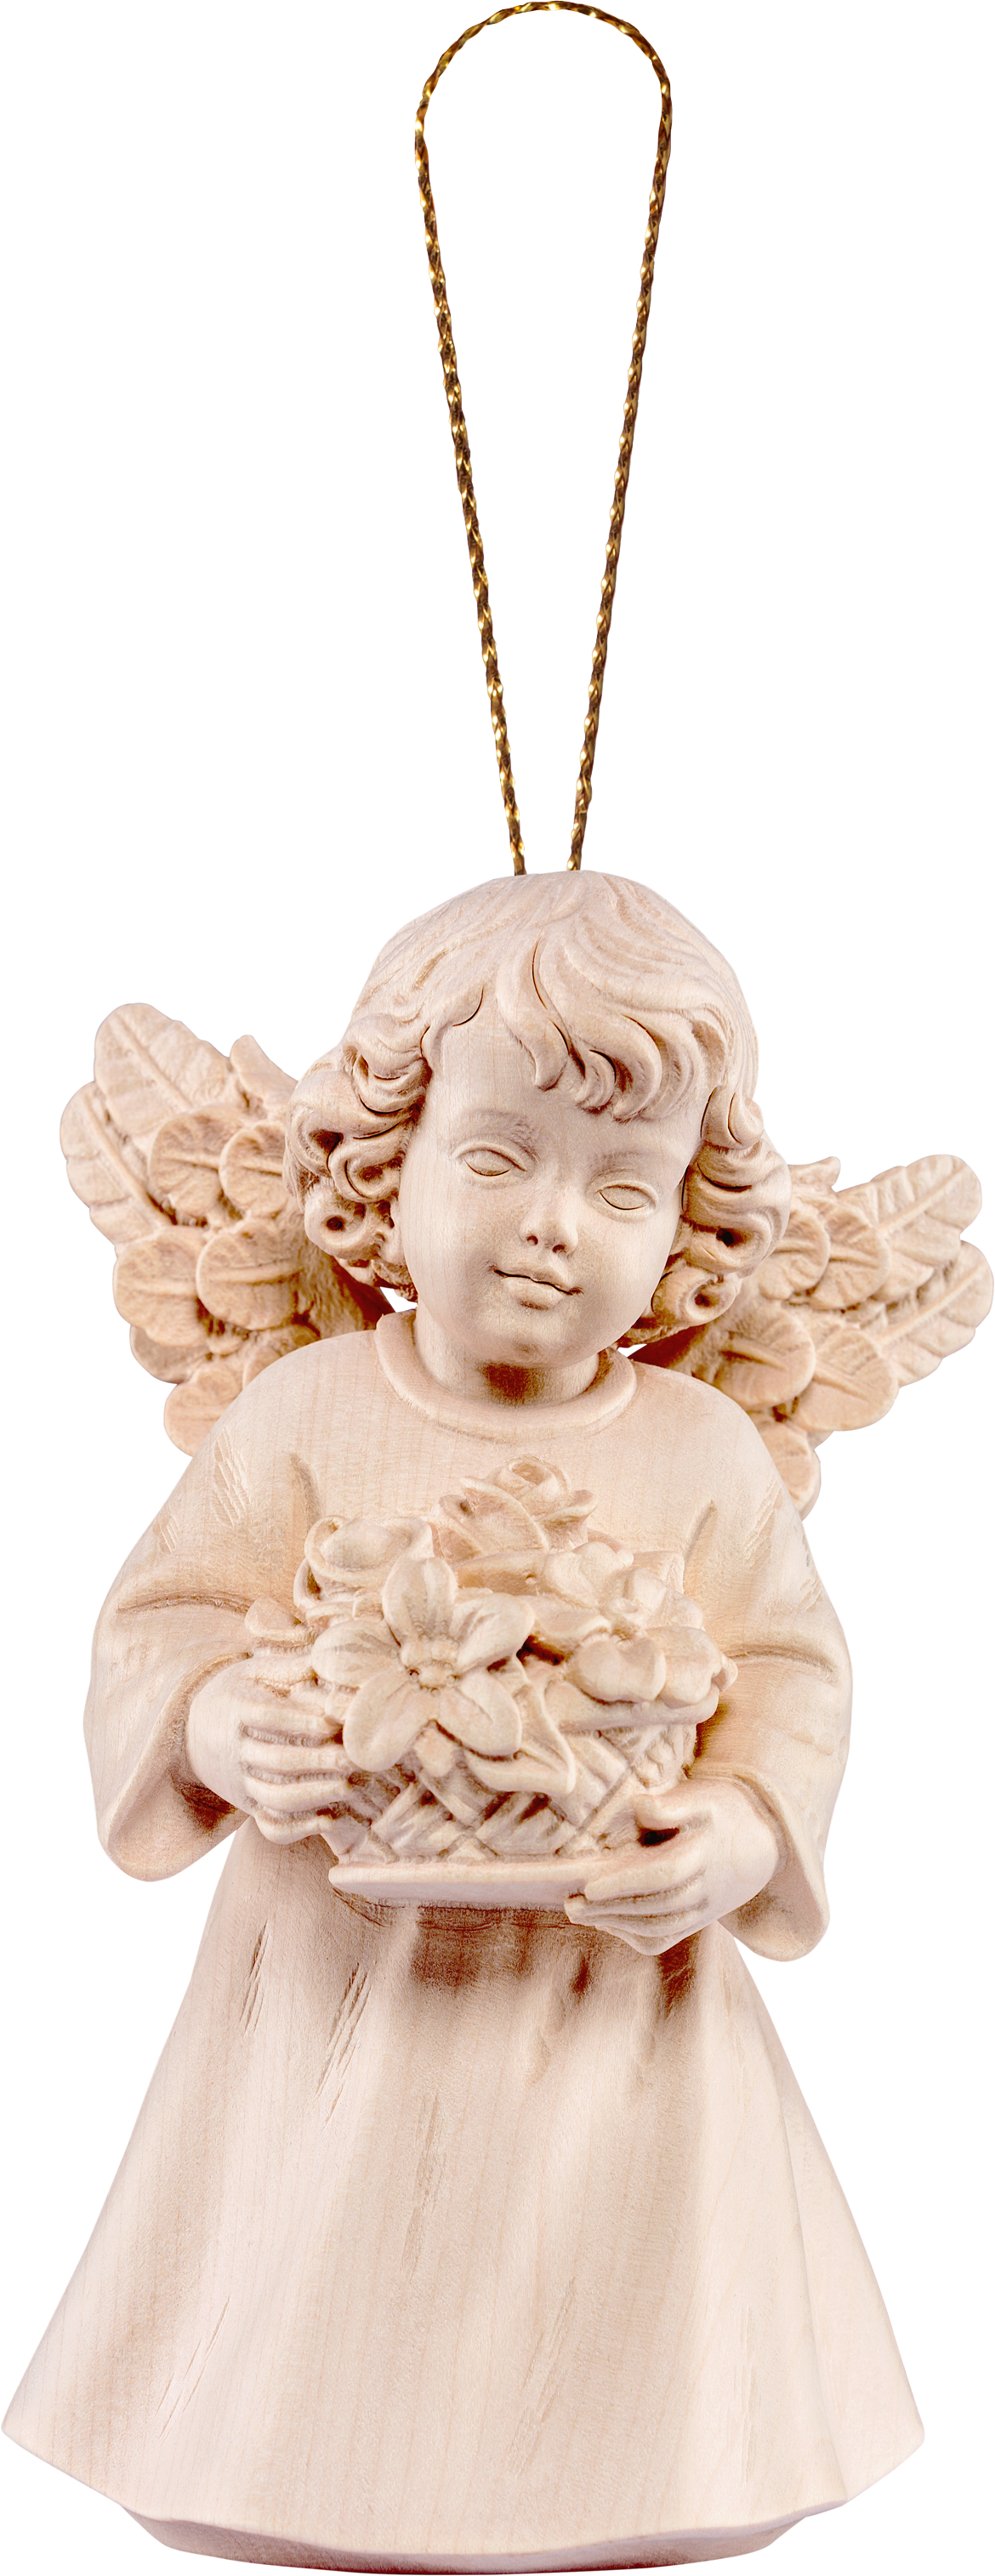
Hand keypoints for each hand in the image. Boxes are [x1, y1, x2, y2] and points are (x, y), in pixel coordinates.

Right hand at [184, 1662, 346, 1844]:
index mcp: (236, 1708)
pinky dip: (297, 1828)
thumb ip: (290, 1666)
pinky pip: (269, 1825)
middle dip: (316, 1762)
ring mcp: (239, 1781)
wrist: (191, 1731)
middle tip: (352, 1759)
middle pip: (276, 1761)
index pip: (268, 1718)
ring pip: (274, 1797)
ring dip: (312, 1795)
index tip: (331, 1723)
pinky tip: (327, 1820)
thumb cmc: (235, 1693)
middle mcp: (235, 1749)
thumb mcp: (253, 1671)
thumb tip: (330, 1656)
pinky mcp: (247, 1804)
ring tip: (346, 1787)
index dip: (300, 1722)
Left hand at [564, 1775, 781, 1954]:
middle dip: (611, 1908)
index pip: (663, 1874)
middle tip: (571, 1903)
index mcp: (704, 1852)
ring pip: (659, 1926)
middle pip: (656, 1906)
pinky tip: (607, 1923)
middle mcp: (706, 1888)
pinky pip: (666, 1938)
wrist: (762, 1836)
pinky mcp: (699, 1919)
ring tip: (578, 1912)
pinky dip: (635, 1936)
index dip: (626, 1882)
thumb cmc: (720, 1809)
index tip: (590, 1883)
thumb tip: (638, 1805)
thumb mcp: (702, 1796)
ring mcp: (705, 1909)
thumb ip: (671, 1804)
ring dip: (616, 1922)